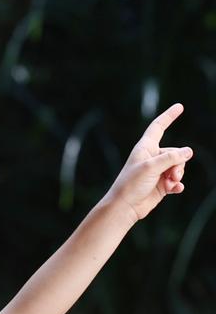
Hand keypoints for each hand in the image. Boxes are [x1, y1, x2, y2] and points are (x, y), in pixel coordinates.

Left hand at [107, 103, 192, 221]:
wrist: (125, 207)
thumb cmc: (131, 184)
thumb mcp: (151, 167)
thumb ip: (171, 158)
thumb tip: (189, 151)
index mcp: (145, 147)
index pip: (158, 127)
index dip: (168, 116)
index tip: (180, 107)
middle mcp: (152, 157)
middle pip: (175, 152)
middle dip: (178, 163)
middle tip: (171, 175)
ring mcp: (157, 171)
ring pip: (178, 167)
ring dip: (177, 175)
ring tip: (169, 183)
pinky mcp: (161, 184)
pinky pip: (176, 181)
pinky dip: (177, 185)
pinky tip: (174, 189)